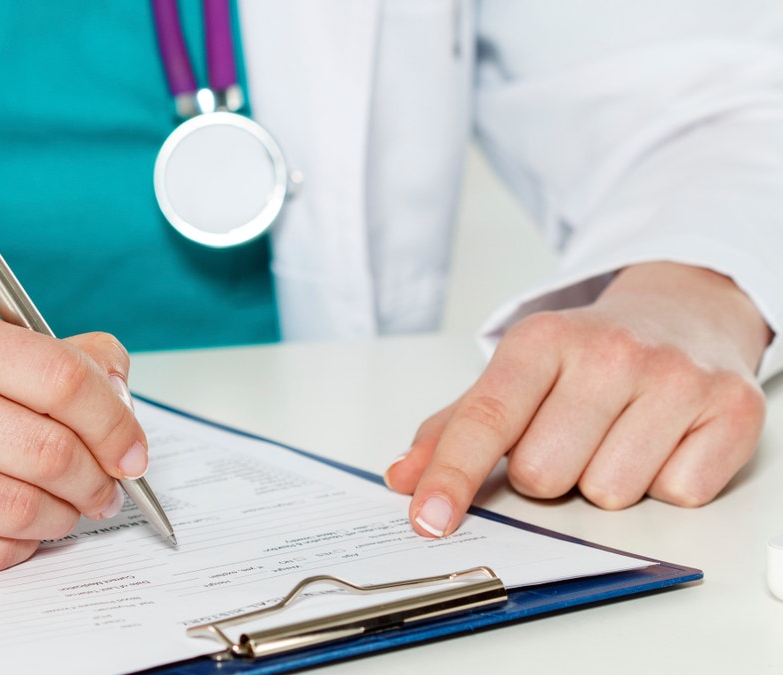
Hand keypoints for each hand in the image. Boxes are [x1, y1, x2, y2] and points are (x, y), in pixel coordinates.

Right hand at [0, 308, 147, 572]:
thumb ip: (52, 355)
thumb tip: (121, 383)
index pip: (61, 379)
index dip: (115, 421)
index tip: (132, 449)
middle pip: (49, 451)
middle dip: (98, 479)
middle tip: (106, 486)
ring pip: (21, 509)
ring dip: (66, 516)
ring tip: (69, 508)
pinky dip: (22, 544)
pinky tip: (19, 528)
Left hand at [384, 262, 771, 536]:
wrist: (684, 311)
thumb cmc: (589, 355)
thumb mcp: (516, 375)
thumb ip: (455, 427)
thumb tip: (403, 476)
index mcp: (543, 339)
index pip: (487, 420)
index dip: (453, 476)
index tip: (430, 519)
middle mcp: (611, 352)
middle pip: (546, 474)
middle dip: (547, 474)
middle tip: (568, 436)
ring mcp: (676, 378)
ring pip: (610, 493)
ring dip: (605, 481)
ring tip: (618, 435)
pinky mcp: (732, 408)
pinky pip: (677, 493)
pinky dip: (665, 482)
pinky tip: (663, 441)